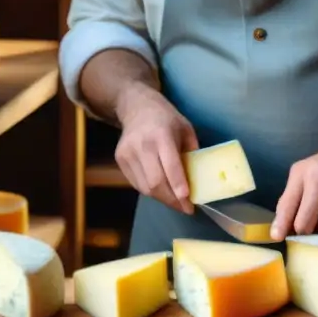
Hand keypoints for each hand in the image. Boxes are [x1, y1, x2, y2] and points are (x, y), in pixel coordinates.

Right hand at [114, 88, 198, 213]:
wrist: (136, 107)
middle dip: (172, 200)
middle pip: (156, 182)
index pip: (170, 166)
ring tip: (175, 201)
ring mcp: (127, 153)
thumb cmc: (166, 118)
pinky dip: (150, 191)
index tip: (188, 203)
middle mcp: (142, 145)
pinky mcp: (120, 159)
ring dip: (162, 198)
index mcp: (162, 135)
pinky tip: (161, 189)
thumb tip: (198, 180)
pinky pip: (137, 184)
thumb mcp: (186, 129)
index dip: (179, 186)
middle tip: (185, 208)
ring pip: (145, 187)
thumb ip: (192, 153)